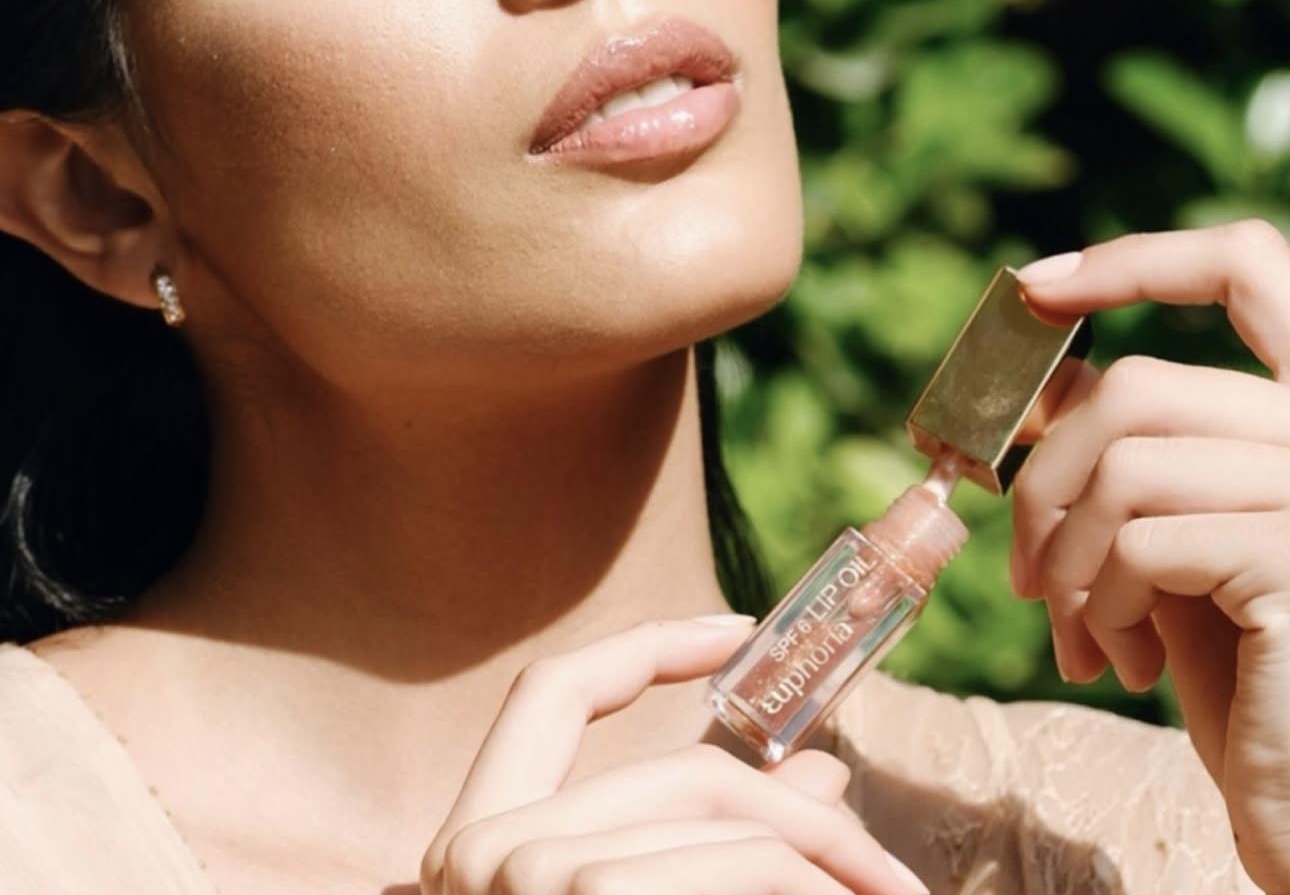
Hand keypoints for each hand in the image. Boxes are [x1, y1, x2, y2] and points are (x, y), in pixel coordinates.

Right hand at [419, 615, 928, 894]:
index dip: (647, 644)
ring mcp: (526, 885)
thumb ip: (704, 855)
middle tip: (893, 873)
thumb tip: (827, 779)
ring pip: (729, 822)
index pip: (551, 693)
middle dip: (809, 811)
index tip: (739, 630)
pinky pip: (746, 875)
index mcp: (475, 841)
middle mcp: (483, 854)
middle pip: (686, 772)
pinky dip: (813, 890)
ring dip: (833, 865)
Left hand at [1010, 220, 1289, 894]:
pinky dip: (1097, 597)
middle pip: (1142, 383)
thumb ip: (1131, 443)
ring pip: (1125, 460)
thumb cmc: (1234, 663)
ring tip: (1070, 624)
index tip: (1036, 288)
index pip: (1249, 267)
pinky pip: (1142, 538)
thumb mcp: (1170, 530)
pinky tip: (1113, 656)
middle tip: (1023, 567)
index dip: (1139, 260)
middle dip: (1050, 472)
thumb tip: (1045, 375)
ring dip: (1065, 552)